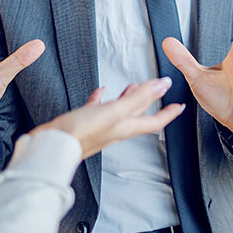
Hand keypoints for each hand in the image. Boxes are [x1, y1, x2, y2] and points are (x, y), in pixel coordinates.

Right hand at [33, 78, 184, 158]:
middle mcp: (115, 128)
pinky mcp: (84, 124)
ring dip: (127, 98)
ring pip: (119, 111)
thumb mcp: (115, 111)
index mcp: (125, 127)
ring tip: (132, 86)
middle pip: (138, 114)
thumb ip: (139, 98)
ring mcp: (99, 127)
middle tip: (157, 89)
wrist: (51, 147)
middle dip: (149, 101)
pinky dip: (101, 99)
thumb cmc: (81, 132)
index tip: (180, 106)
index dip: (169, 113)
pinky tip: (100, 93)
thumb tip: (162, 85)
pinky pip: (97, 109)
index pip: (155, 121)